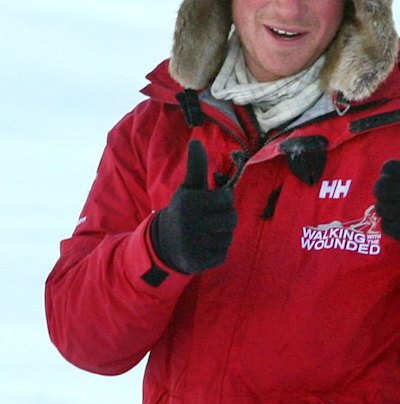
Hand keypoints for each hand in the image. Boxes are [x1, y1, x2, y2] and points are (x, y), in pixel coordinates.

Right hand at [151, 140, 236, 273]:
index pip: (226, 198)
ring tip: (206, 232)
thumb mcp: (188, 188)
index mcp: (189, 203)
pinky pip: (222, 254)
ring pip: (228, 237)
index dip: (224, 199)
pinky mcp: (199, 262)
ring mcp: (195, 245)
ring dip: (221, 235)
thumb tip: (196, 141)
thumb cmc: (183, 209)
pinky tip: (204, 246)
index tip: (214, 201)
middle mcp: (191, 224)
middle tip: (212, 218)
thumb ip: (196, 166)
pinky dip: (217, 250)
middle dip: (226, 218)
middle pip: (232, 219)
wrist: (164, 242)